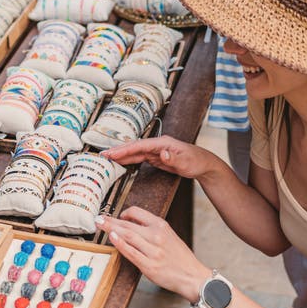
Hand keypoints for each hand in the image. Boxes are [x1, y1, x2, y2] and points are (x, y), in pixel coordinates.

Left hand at [96, 207, 211, 299]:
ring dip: (111, 229)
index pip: (137, 213)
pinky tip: (112, 238)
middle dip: (110, 220)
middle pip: (128, 224)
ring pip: (127, 236)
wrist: (193, 276)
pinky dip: (119, 244)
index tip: (116, 216)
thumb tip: (130, 223)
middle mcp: (156, 236)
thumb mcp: (169, 235)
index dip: (123, 213)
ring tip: (100, 225)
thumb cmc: (180, 258)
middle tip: (98, 218)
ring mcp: (152, 251)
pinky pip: (130, 252)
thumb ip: (152, 229)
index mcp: (161, 226)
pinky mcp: (149, 266)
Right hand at [102, 136, 223, 180]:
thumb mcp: (186, 161)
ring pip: (135, 152)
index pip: (140, 145)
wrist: (203, 164)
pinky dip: (129, 160)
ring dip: (122, 155)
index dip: (125, 149)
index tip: (113, 153)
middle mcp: (157, 145)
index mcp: (162, 143)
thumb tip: (162, 154)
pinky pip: (139, 158)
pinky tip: (121, 163)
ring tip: (107, 159)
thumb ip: (173, 158)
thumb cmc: (196, 161)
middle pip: (134, 147)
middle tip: (103, 156)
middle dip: (118, 151)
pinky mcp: (157, 157)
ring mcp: (156, 150)